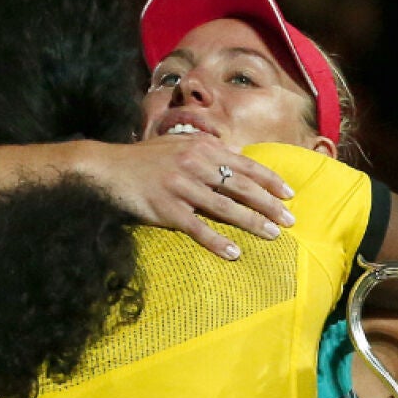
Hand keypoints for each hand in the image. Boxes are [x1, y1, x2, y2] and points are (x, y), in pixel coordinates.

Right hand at [79, 138, 294, 259]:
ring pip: (224, 207)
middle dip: (269, 204)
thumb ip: (209, 151)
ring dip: (252, 222)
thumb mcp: (180, 144)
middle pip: (241, 186)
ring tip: (273, 235)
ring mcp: (180, 186)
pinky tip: (234, 253)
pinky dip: (216, 241)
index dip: (270, 180)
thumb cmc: (146, 158)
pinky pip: (196, 228)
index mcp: (202, 148)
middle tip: (291, 220)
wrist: (107, 166)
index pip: (245, 165)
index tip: (290, 194)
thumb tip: (239, 158)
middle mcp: (195, 164)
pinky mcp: (165, 208)